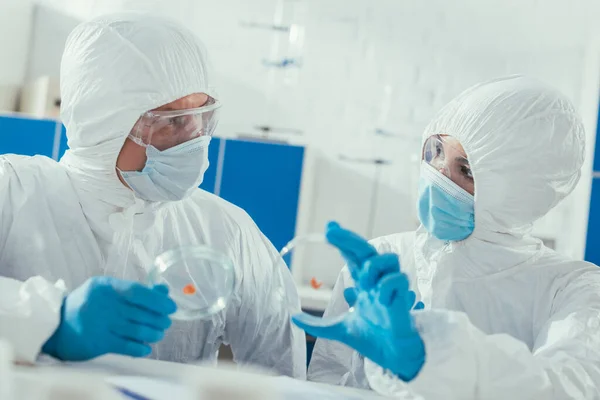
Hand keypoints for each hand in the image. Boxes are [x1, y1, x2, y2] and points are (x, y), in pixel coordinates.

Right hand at [42, 276, 176, 360]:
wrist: (56, 326)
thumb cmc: (89, 305)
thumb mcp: (108, 290)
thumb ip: (136, 290)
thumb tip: (164, 291)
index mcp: (106, 286)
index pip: (138, 292)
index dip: (158, 300)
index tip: (171, 306)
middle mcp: (103, 303)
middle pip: (141, 312)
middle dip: (159, 319)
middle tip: (166, 322)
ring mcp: (99, 324)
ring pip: (137, 330)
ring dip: (154, 333)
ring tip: (158, 333)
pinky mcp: (97, 342)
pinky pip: (127, 346)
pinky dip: (141, 348)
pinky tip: (146, 347)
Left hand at [292, 222, 424, 380]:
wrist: (392, 357)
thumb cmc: (371, 339)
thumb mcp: (338, 329)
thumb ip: (316, 324)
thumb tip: (292, 317)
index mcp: (364, 284)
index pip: (353, 256)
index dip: (343, 240)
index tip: (330, 226)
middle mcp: (377, 281)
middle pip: (367, 250)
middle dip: (349, 238)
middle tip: (331, 232)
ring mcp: (391, 288)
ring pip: (389, 258)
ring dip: (372, 266)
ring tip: (364, 283)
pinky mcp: (403, 298)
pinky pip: (397, 279)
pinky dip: (386, 286)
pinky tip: (381, 301)